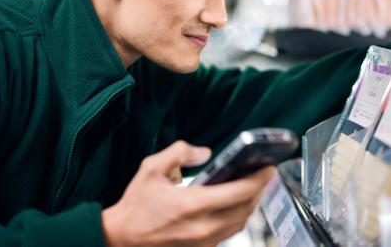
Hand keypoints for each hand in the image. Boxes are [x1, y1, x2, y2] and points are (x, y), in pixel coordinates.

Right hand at [101, 140, 275, 246]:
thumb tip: (204, 152)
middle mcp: (203, 226)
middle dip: (260, 190)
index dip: (259, 179)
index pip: (239, 192)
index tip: (268, 167)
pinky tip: (236, 203)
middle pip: (246, 208)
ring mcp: (204, 241)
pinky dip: (239, 216)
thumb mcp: (151, 168)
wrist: (121, 239)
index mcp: (192, 205)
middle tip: (264, 174)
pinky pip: (230, 232)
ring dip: (252, 204)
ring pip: (241, 222)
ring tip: (254, 186)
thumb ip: (179, 152)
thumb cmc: (136, 206)